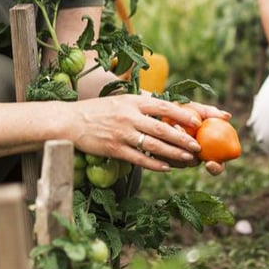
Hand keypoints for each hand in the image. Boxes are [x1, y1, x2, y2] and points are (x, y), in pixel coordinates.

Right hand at [69, 95, 204, 171]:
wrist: (70, 121)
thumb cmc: (98, 110)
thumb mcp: (120, 100)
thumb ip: (141, 104)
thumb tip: (165, 106)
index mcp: (132, 101)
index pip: (163, 106)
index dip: (182, 114)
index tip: (197, 121)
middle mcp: (129, 116)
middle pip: (162, 128)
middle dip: (182, 138)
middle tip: (198, 146)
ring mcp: (122, 133)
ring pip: (154, 145)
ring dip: (174, 153)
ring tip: (188, 158)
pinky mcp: (115, 149)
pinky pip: (139, 159)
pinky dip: (155, 164)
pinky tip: (166, 167)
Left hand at [163, 101, 231, 175]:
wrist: (160, 110)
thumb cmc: (182, 109)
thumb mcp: (196, 109)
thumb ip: (210, 112)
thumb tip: (228, 116)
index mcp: (206, 150)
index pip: (217, 166)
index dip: (216, 168)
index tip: (210, 163)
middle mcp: (192, 155)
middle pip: (195, 165)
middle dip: (191, 158)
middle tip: (189, 144)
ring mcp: (177, 157)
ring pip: (178, 162)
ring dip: (177, 149)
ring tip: (175, 128)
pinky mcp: (161, 156)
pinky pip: (163, 158)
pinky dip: (164, 148)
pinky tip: (163, 133)